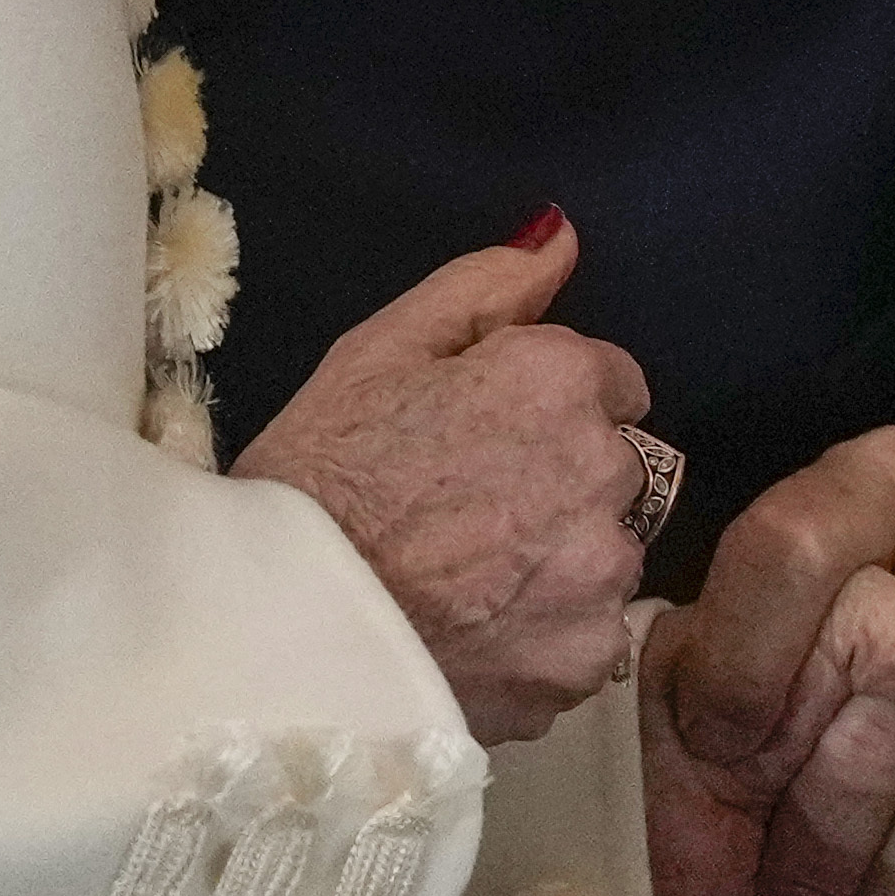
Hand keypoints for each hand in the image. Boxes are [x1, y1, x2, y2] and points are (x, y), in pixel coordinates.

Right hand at [238, 217, 654, 742]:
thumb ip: (489, 286)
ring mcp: (598, 573)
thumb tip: (565, 236)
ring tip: (468, 583)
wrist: (277, 628)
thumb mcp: (380, 349)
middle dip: (565, 482)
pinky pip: (589, 638)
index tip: (493, 439)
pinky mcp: (584, 659)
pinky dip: (547, 639)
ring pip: (608, 557)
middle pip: (617, 471)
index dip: (549, 407)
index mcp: (558, 380)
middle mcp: (601, 470)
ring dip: (563, 564)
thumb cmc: (317, 475)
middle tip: (471, 513)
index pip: (615, 383)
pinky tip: (478, 634)